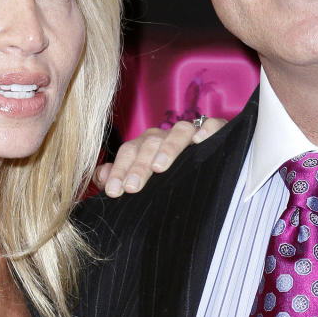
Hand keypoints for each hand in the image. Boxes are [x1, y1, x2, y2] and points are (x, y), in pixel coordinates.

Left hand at [94, 117, 226, 197]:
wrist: (204, 168)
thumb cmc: (166, 175)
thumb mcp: (141, 178)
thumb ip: (119, 175)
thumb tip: (101, 175)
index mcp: (146, 145)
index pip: (129, 152)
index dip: (120, 170)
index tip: (114, 192)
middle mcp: (166, 136)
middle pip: (150, 144)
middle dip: (139, 166)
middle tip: (132, 188)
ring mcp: (191, 133)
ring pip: (179, 132)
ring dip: (168, 148)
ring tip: (159, 168)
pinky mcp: (216, 130)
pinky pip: (213, 125)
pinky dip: (207, 129)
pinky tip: (200, 141)